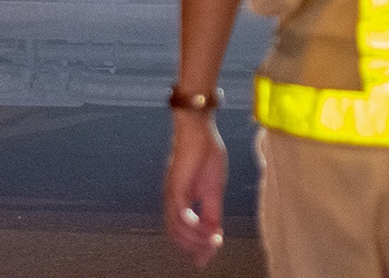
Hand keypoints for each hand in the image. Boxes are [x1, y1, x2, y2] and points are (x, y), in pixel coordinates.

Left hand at [163, 112, 227, 265]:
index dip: (196, 247)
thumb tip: (215, 235)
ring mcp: (173, 194)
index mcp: (182, 202)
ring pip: (176, 227)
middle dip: (195, 247)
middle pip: (177, 235)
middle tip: (211, 252)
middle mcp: (173, 201)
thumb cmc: (206, 154)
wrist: (200, 129)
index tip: (206, 258)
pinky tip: (198, 226)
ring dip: (194, 238)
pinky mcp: (176, 186)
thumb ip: (213, 212)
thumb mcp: (215, 190)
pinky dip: (187, 223)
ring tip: (212, 238)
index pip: (185, 232)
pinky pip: (178, 211)